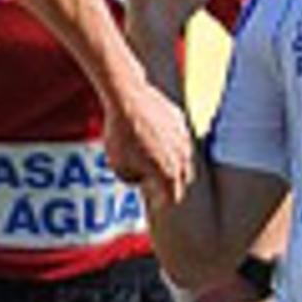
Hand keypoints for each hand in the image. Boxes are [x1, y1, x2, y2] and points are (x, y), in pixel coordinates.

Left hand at [102, 86, 194, 202]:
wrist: (128, 99)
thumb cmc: (120, 135)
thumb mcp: (117, 166)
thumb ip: (131, 178)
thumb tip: (139, 177)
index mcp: (168, 173)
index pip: (172, 197)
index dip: (161, 203)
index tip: (152, 203)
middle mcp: (182, 157)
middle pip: (182, 179)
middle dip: (169, 184)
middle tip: (153, 184)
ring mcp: (183, 138)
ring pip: (182, 158)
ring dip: (171, 163)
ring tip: (152, 160)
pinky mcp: (179, 120)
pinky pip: (177, 137)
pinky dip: (168, 142)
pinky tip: (152, 138)